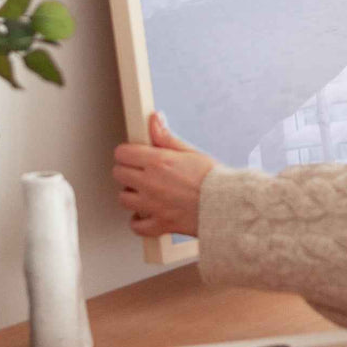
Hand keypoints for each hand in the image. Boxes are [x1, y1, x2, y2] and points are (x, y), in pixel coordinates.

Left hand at [112, 112, 215, 237]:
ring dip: (131, 194)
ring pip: (123, 199)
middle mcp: (150, 183)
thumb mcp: (190, 151)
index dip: (127, 152)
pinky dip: (139, 221)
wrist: (227, 205)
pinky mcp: (159, 224)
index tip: (133, 154)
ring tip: (144, 191)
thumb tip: (154, 120)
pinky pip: (136, 226)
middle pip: (118, 174)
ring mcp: (152, 205)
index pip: (123, 153)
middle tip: (139, 171)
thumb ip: (166, 137)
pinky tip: (147, 213)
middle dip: (127, 170)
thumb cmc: (213, 179)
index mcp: (158, 162)